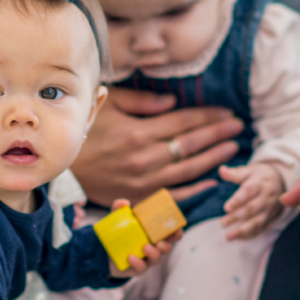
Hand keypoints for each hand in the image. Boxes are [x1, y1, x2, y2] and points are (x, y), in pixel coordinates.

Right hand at [70, 86, 244, 206]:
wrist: (61, 168)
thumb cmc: (85, 131)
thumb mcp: (108, 106)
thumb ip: (142, 102)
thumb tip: (172, 102)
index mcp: (138, 133)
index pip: (183, 122)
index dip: (207, 116)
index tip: (226, 111)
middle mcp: (144, 158)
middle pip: (191, 145)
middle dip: (218, 134)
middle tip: (239, 126)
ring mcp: (143, 181)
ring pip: (188, 170)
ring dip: (214, 158)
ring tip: (233, 148)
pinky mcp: (140, 198)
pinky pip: (174, 196)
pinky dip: (195, 190)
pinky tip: (212, 181)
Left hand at [107, 199, 182, 277]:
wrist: (105, 253)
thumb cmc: (118, 234)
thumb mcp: (117, 220)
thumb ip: (119, 209)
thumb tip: (124, 203)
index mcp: (153, 236)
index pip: (170, 235)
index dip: (176, 233)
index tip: (177, 229)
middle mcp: (153, 248)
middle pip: (166, 248)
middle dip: (167, 245)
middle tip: (160, 242)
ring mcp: (146, 259)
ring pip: (155, 259)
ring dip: (153, 253)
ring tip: (146, 247)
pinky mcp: (136, 268)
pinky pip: (140, 268)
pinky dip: (137, 263)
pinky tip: (131, 258)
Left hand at [219, 162, 284, 240]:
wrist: (281, 182)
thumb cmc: (259, 176)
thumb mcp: (249, 170)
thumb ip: (235, 173)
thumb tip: (221, 170)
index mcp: (260, 182)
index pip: (249, 191)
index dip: (238, 200)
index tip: (226, 208)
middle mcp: (266, 197)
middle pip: (252, 208)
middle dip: (237, 217)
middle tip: (222, 223)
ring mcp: (269, 210)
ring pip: (257, 222)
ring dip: (243, 230)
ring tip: (228, 236)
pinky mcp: (270, 219)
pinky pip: (260, 229)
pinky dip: (249, 235)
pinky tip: (236, 238)